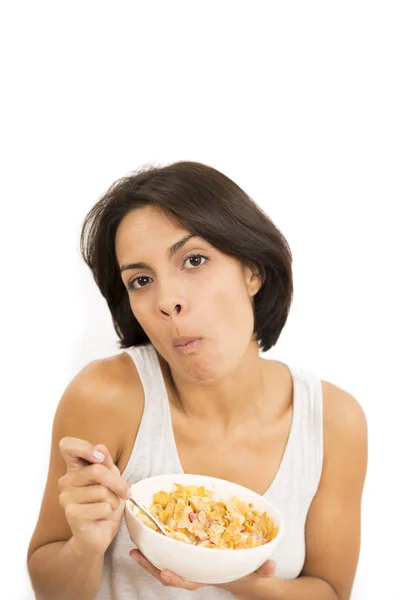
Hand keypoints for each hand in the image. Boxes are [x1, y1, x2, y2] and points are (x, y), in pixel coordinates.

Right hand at [58, 436, 130, 556]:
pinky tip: (103, 517)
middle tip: (125, 492)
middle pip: (97, 470)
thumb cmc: (104, 504)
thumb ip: (107, 464)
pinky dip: (111, 511)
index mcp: (74, 468)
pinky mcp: (72, 515)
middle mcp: (66, 481)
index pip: (67, 446)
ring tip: (109, 507)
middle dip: (117, 482)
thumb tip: (101, 447)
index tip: (100, 457)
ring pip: (102, 491)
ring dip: (115, 500)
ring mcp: (66, 498)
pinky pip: (103, 507)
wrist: (98, 535)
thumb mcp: (112, 480)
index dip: (84, 447)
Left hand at [129, 548, 275, 595]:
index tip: (165, 574)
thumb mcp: (255, 572)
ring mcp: (187, 564)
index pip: (189, 582)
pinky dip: (157, 547)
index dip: (176, 579)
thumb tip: (271, 563)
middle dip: (151, 567)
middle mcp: (193, 572)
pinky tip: (146, 537)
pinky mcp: (185, 554)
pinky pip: (168, 552)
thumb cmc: (245, 573)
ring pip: (164, 563)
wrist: (242, 576)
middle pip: (168, 573)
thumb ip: (263, 569)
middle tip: (136, 555)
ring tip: (133, 548)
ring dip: (148, 558)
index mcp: (206, 577)